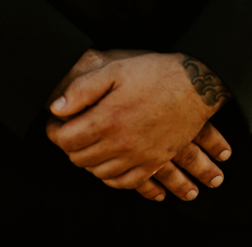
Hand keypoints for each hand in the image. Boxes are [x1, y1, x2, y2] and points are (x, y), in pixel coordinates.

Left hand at [46, 52, 231, 198]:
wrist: (197, 85)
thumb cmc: (156, 73)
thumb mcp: (117, 69)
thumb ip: (82, 89)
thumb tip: (56, 108)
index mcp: (107, 120)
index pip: (64, 140)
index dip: (54, 132)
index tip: (56, 124)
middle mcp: (120, 144)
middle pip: (79, 158)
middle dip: (69, 146)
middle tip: (72, 132)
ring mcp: (138, 156)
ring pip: (98, 172)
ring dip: (89, 161)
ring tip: (91, 144)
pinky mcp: (154, 162)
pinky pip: (124, 182)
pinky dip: (111, 177)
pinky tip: (110, 163)